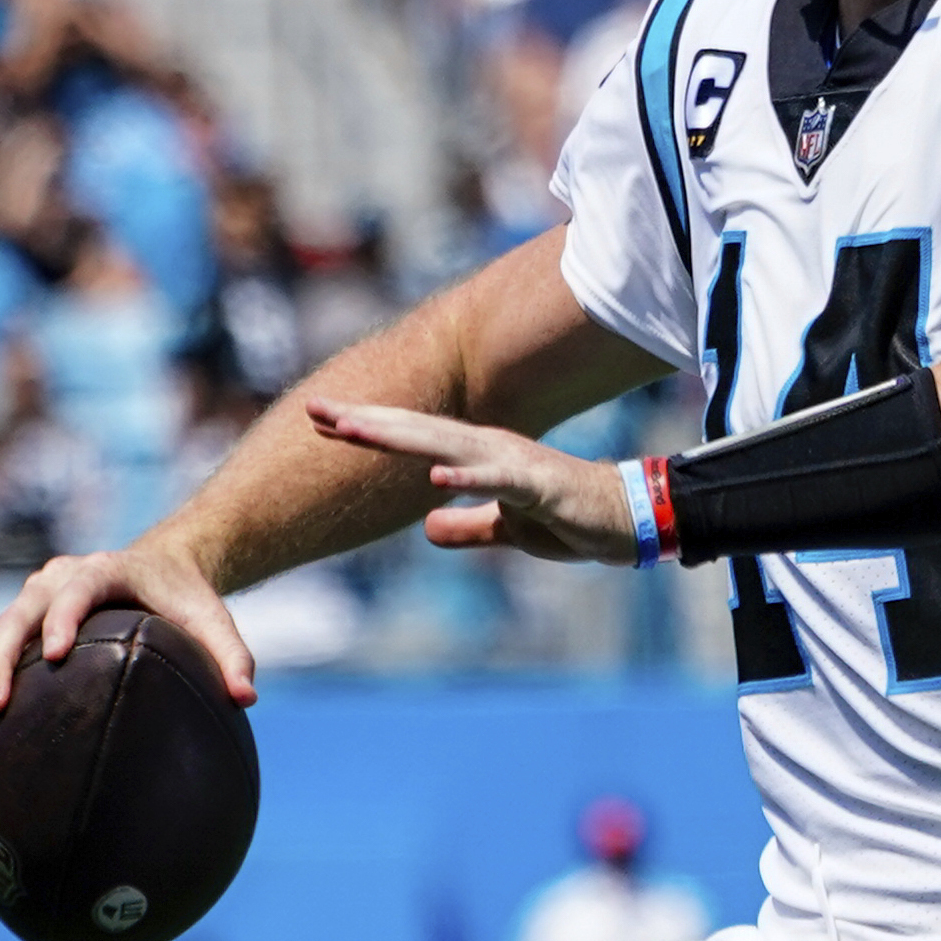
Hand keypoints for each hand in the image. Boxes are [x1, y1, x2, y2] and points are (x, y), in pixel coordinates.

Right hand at [0, 535, 256, 730]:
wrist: (161, 566)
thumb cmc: (187, 598)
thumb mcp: (213, 621)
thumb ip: (232, 655)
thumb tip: (246, 698)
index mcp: (103, 571)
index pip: (74, 590)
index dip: (61, 618)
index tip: (54, 653)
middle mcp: (58, 578)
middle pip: (18, 614)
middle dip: (2, 659)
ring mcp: (34, 597)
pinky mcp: (22, 620)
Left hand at [309, 399, 640, 565]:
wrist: (625, 521)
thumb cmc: (567, 518)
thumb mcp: (505, 530)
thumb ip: (466, 528)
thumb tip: (427, 528)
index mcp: (477, 456)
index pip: (411, 440)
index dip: (367, 430)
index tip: (320, 421)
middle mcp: (489, 447)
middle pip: (417, 431)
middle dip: (366, 422)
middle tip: (316, 410)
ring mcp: (513, 462)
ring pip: (445, 446)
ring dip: (399, 438)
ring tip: (353, 431)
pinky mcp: (538, 486)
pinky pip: (498, 480)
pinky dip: (468, 477)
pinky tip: (436, 477)